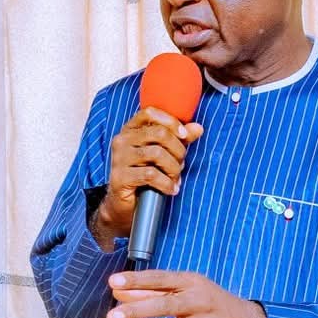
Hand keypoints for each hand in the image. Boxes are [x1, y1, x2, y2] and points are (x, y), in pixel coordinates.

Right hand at [90, 109, 203, 244]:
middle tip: (181, 164)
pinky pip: (150, 175)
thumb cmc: (145, 176)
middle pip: (159, 133)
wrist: (125, 204)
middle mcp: (122, 140)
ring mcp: (119, 158)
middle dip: (177, 150)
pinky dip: (166, 183)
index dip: (171, 122)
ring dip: (173, 168)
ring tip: (175, 178)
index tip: (184, 136)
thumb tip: (198, 128)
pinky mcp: (120, 177)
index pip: (150, 112)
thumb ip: (179, 139)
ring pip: (156, 154)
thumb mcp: (164, 154)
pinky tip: (171, 189)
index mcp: (131, 130)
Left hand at [105, 270, 269, 317]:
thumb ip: (151, 291)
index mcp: (191, 283)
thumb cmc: (209, 304)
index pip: (160, 279)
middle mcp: (198, 303)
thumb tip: (117, 292)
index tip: (113, 282)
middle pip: (165, 306)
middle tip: (112, 317)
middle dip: (137, 311)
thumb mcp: (186, 291)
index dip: (137, 280)